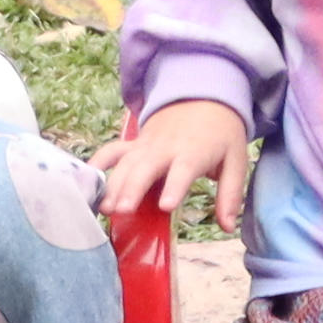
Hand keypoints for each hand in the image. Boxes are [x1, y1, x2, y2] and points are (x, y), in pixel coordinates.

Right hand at [101, 97, 250, 230]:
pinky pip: (112, 151)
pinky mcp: (134, 144)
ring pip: (125, 163)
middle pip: (146, 167)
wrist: (203, 95)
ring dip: (113, 184)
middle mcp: (166, 148)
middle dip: (132, 188)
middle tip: (122, 210)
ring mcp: (146, 144)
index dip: (174, 187)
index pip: (183, 170)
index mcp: (194, 152)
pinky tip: (87, 182)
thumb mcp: (235, 161)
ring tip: (104, 208)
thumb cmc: (221, 134)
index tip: (165, 206)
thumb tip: (228, 226)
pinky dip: (98, 163)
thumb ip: (230, 195)